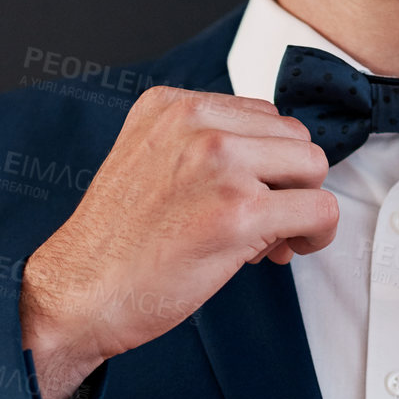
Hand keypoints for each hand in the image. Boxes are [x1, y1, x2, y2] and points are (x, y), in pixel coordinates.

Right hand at [20, 86, 337, 398]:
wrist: (80, 293)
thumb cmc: (115, 245)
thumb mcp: (148, 163)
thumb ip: (202, 148)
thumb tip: (274, 166)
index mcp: (171, 105)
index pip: (262, 115)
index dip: (267, 163)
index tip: (250, 196)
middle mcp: (195, 123)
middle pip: (294, 137)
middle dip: (288, 183)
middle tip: (262, 224)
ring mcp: (219, 163)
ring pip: (313, 166)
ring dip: (302, 206)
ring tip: (265, 239)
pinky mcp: (240, 211)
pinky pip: (318, 210)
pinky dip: (316, 235)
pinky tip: (284, 252)